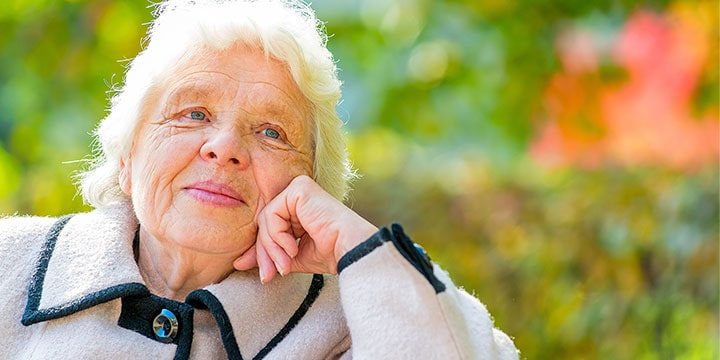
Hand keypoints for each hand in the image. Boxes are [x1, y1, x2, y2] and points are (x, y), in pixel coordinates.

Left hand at [233, 175, 377, 282]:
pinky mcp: (298, 189)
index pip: (268, 227)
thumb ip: (268, 255)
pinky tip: (293, 248)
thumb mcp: (291, 256)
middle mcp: (297, 194)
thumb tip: (238, 262)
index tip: (264, 275)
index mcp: (298, 207)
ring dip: (272, 248)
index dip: (262, 252)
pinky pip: (272, 214)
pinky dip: (278, 236)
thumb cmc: (330, 254)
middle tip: (270, 275)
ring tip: (286, 264)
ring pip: (266, 220)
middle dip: (265, 253)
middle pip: (264, 223)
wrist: (350, 250)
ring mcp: (298, 189)